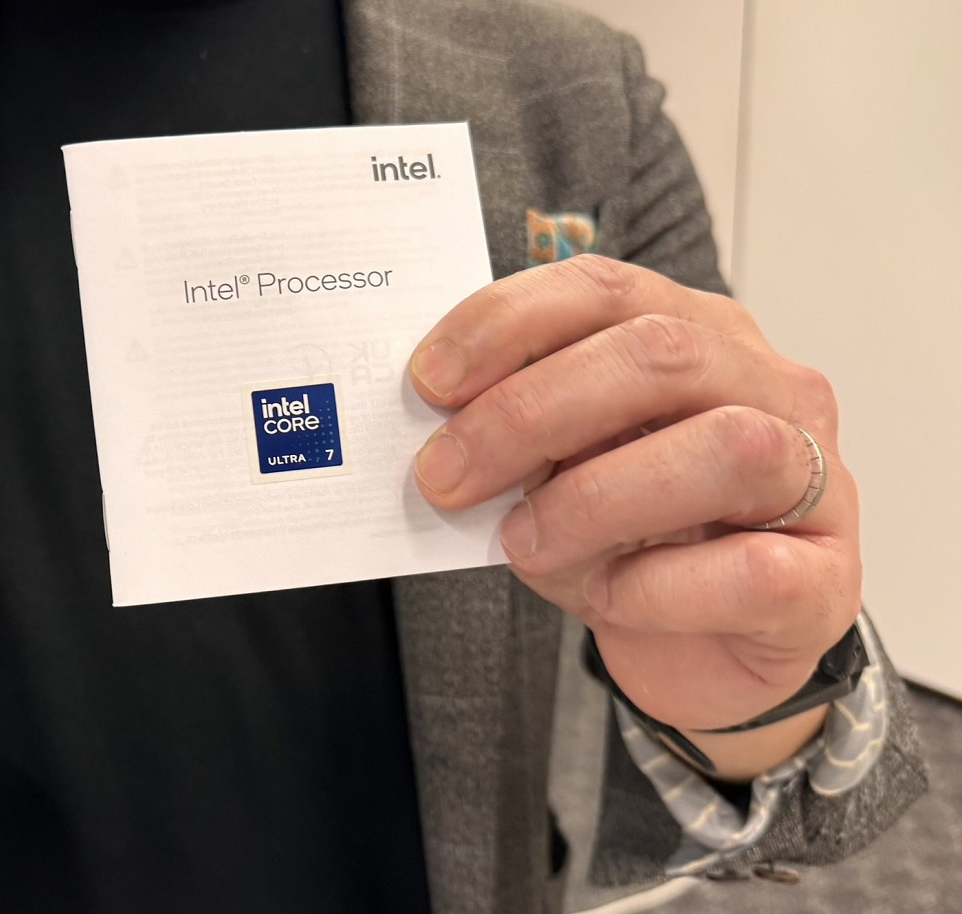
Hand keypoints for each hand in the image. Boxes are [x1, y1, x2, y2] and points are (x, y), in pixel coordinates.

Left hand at [407, 255, 858, 736]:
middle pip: (658, 354)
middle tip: (445, 476)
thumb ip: (519, 433)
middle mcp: (769, 388)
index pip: (605, 289)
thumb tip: (440, 426)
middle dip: (528, 412)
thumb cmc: (628, 544)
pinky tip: (610, 597)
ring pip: (725, 448)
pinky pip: (751, 570)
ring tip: (522, 545)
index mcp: (698, 336)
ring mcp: (816, 480)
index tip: (429, 381)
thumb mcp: (555, 473)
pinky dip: (658, 587)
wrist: (702, 655)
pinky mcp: (824, 580)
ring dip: (594, 498)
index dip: (508, 323)